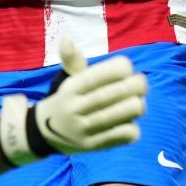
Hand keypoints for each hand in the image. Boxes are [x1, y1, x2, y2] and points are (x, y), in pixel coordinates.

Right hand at [0, 37, 145, 164]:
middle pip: (115, 93)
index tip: (127, 67)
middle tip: (141, 84)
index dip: (120, 68)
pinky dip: (132, 128)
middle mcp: (76, 108)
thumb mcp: (67, 80)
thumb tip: (67, 39)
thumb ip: (73, 60)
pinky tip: (130, 123)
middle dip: (136, 85)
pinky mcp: (93, 146)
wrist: (44, 133)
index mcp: (71, 88)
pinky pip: (124, 135)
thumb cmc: (66, 100)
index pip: (99, 74)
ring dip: (137, 106)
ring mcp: (85, 129)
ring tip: (137, 102)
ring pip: (123, 114)